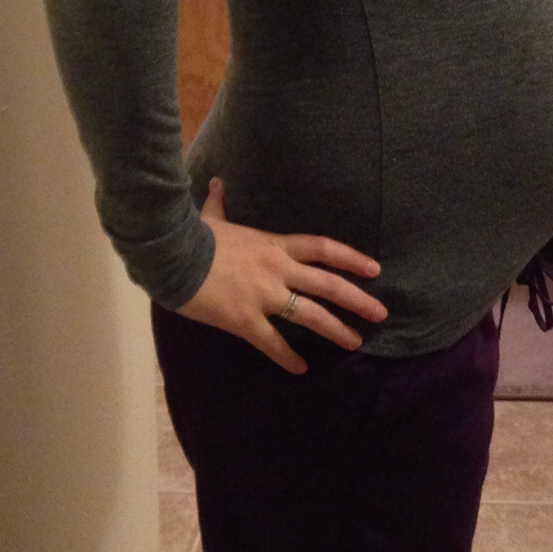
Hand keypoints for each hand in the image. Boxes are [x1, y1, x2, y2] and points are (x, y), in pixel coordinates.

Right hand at [176, 178, 386, 372]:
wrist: (171, 256)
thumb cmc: (193, 237)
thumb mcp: (212, 217)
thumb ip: (220, 203)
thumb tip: (218, 182)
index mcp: (275, 245)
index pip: (323, 248)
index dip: (351, 258)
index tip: (374, 269)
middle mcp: (278, 270)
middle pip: (327, 284)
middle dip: (357, 299)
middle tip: (381, 313)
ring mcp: (264, 295)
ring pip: (310, 315)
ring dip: (335, 329)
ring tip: (355, 342)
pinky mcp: (246, 319)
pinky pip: (272, 342)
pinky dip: (287, 357)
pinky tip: (300, 369)